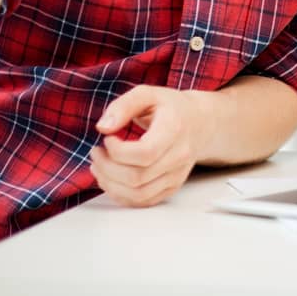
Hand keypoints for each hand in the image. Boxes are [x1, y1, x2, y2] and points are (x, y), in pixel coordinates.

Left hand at [89, 85, 208, 206]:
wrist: (200, 122)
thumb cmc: (171, 108)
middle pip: (137, 177)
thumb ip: (123, 106)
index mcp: (175, 130)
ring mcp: (178, 174)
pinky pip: (143, 201)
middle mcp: (180, 156)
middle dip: (107, 168)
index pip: (145, 153)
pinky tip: (111, 179)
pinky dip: (121, 195)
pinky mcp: (172, 186)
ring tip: (99, 166)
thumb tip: (103, 127)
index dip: (117, 151)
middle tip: (96, 153)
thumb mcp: (147, 94)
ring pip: (138, 194)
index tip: (107, 138)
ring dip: (110, 184)